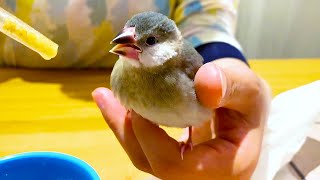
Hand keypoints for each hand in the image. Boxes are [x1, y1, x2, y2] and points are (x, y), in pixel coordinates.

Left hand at [92, 58, 270, 179]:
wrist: (245, 109)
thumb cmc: (248, 100)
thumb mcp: (248, 87)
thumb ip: (231, 84)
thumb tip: (204, 83)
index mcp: (225, 167)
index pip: (175, 165)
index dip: (149, 138)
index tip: (137, 104)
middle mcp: (203, 176)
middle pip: (152, 163)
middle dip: (126, 130)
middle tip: (108, 97)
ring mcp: (187, 170)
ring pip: (145, 157)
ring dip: (123, 128)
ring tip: (106, 98)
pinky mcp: (176, 158)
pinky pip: (148, 148)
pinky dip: (132, 127)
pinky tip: (122, 105)